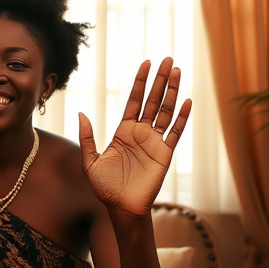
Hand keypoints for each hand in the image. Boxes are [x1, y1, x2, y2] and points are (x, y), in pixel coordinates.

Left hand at [78, 58, 191, 216]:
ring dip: (173, 92)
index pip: (134, 101)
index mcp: (123, 131)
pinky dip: (182, 117)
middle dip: (160, 80)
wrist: (120, 208)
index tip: (147, 64)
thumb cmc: (105, 187)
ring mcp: (154, 142)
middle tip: (168, 60)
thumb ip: (87, 137)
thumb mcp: (90, 161)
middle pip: (153, 101)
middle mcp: (141, 133)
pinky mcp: (165, 154)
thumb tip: (81, 113)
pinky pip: (175, 132)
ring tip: (178, 72)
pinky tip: (187, 101)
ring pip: (166, 112)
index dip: (140, 82)